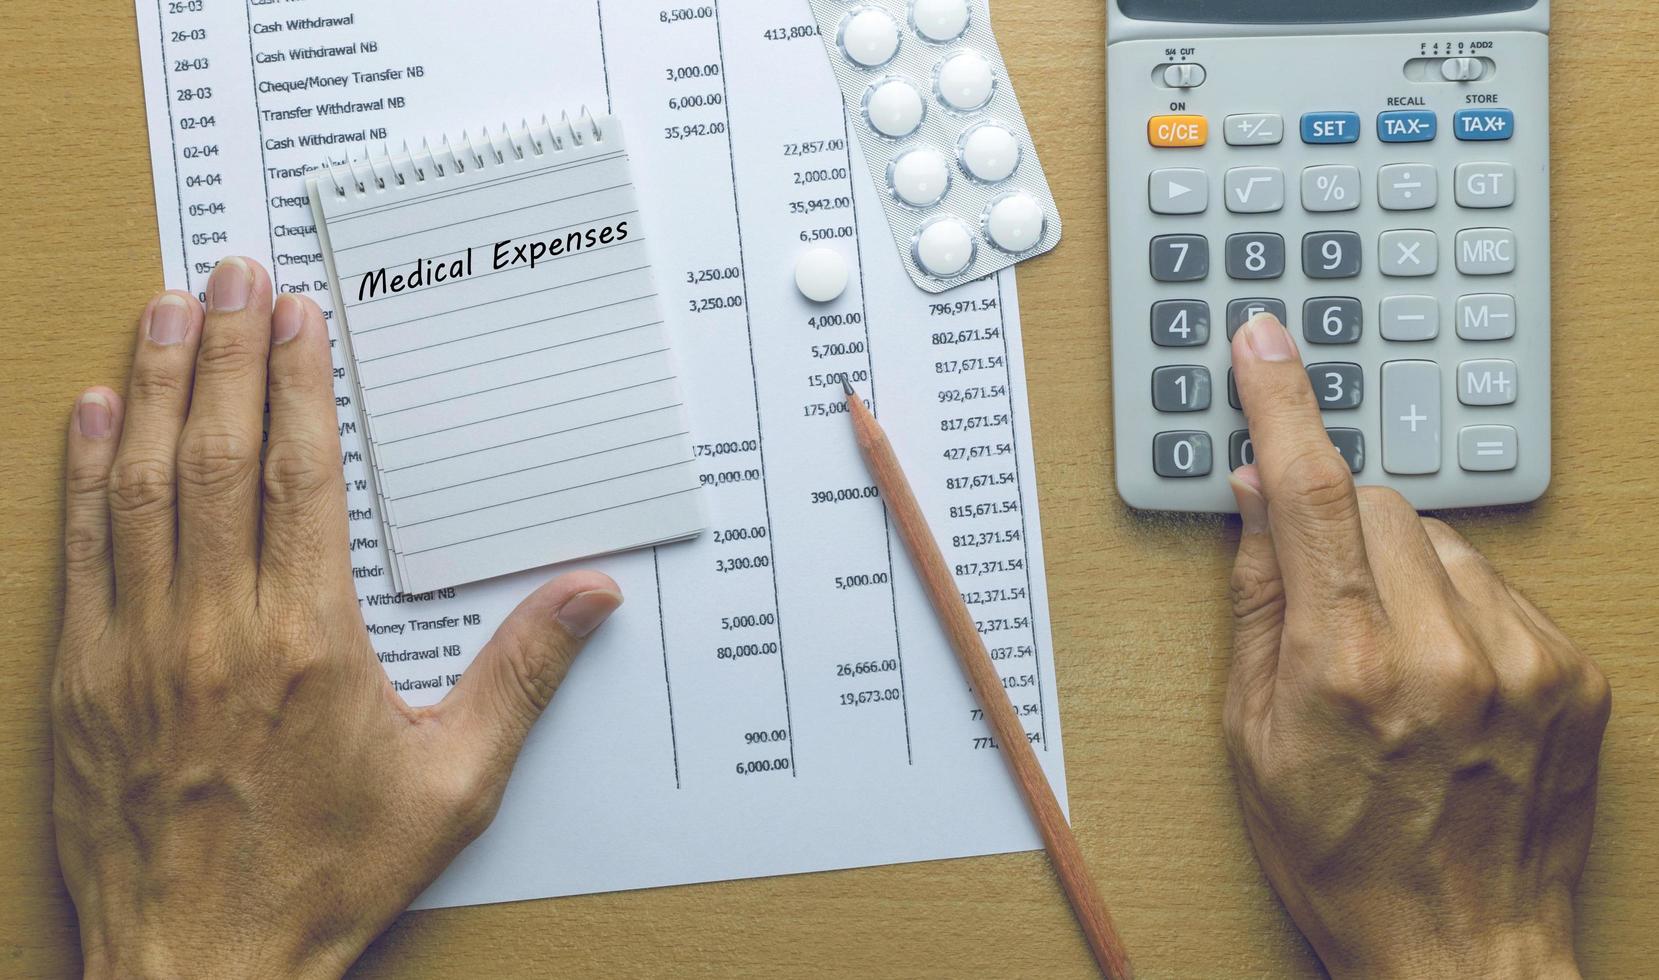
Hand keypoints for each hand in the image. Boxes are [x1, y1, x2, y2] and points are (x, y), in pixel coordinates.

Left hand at [53, 257, 622, 977]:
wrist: (204, 966)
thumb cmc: (329, 874)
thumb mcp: (455, 784)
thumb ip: (523, 677)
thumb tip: (590, 596)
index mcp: (311, 640)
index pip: (301, 476)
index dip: (301, 383)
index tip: (301, 317)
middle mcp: (217, 627)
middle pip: (221, 456)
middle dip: (230, 352)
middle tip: (235, 273)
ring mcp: (139, 650)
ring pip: (143, 485)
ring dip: (159, 387)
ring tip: (170, 307)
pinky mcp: (84, 681)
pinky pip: (84, 552)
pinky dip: (85, 473)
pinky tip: (96, 412)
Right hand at [1223, 314, 1610, 979]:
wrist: (1461, 951)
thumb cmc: (1342, 860)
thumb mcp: (1250, 740)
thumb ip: (1257, 602)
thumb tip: (1259, 499)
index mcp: (1345, 669)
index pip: (1309, 495)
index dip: (1282, 405)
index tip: (1268, 343)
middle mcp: (1443, 653)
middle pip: (1377, 503)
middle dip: (1336, 528)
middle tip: (1323, 603)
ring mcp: (1523, 662)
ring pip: (1438, 538)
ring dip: (1400, 571)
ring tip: (1391, 660)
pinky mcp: (1574, 674)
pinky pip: (1499, 585)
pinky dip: (1459, 607)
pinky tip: (1446, 677)